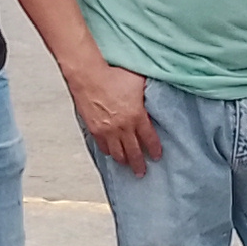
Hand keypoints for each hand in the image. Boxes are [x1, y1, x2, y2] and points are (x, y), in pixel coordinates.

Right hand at [66, 57, 162, 176]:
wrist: (88, 75)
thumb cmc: (111, 74)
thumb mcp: (138, 80)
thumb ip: (148, 91)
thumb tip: (158, 90)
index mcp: (137, 115)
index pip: (150, 139)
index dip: (155, 150)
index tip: (157, 156)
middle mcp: (123, 127)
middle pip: (134, 152)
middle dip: (139, 164)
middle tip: (142, 171)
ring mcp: (107, 130)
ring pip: (118, 153)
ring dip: (124, 160)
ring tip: (127, 164)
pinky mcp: (94, 129)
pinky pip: (103, 147)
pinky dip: (109, 151)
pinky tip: (112, 152)